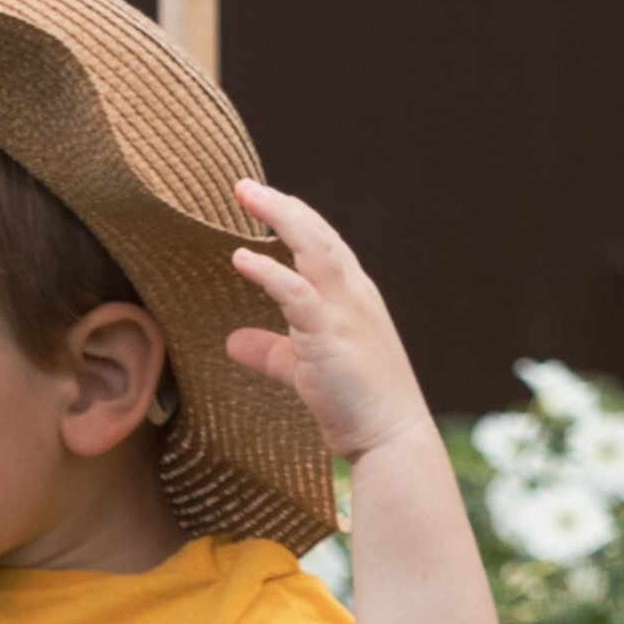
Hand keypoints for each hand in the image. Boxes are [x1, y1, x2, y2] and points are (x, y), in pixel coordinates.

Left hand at [223, 180, 429, 464]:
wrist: (390, 437)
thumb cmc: (355, 406)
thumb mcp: (304, 371)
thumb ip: (270, 352)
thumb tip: (233, 342)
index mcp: (353, 298)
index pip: (323, 245)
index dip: (293, 219)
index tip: (263, 201)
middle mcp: (354, 294)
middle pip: (317, 234)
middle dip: (282, 206)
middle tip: (243, 186)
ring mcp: (345, 311)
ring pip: (313, 248)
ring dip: (279, 218)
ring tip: (244, 197)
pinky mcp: (330, 336)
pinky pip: (297, 293)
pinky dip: (269, 271)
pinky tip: (241, 258)